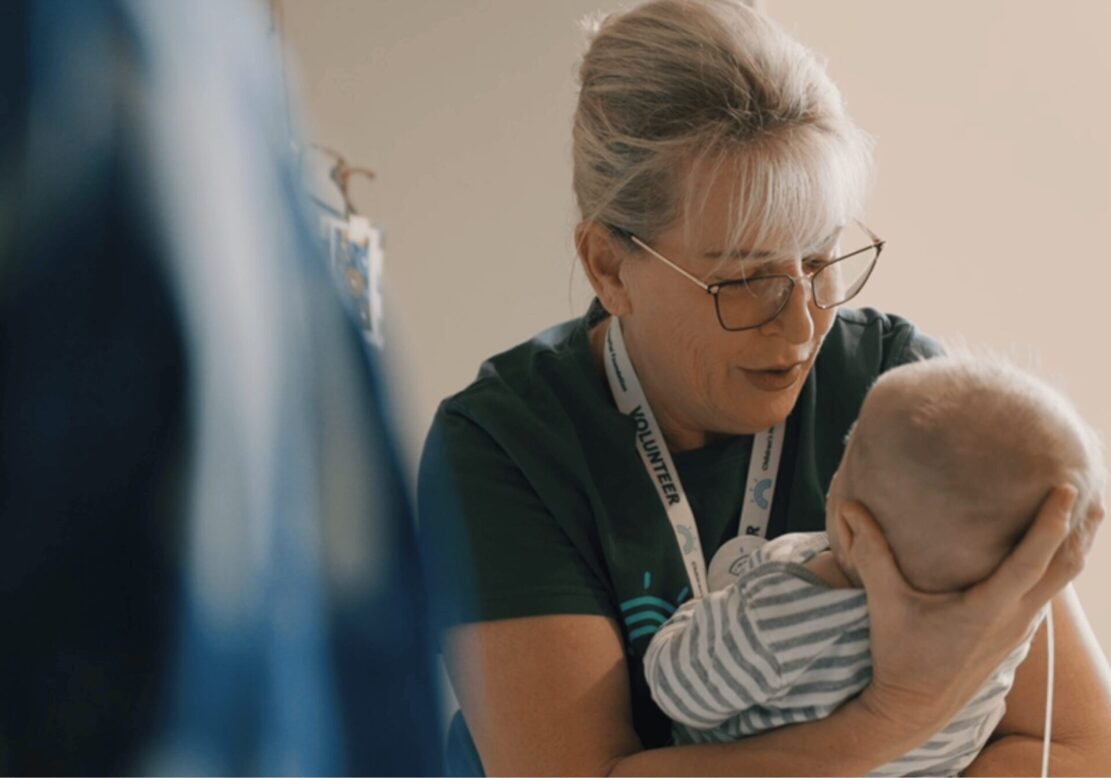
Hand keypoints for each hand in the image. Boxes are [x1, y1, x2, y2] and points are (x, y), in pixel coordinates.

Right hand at [841, 485, 1099, 740]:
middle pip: (1065, 568)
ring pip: (1060, 583)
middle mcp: (1014, 617)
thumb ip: (870, 552)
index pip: (1033, 559)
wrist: (914, 709)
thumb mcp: (884, 602)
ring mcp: (1019, 629)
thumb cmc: (899, 655)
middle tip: (1092, 494)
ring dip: (1073, 547)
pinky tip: (1047, 553)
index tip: (1067, 489)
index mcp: (988, 608)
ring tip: (1083, 515)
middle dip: (1083, 531)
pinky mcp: (1014, 634)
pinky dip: (1056, 566)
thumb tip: (850, 507)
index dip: (1052, 523)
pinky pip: (1047, 593)